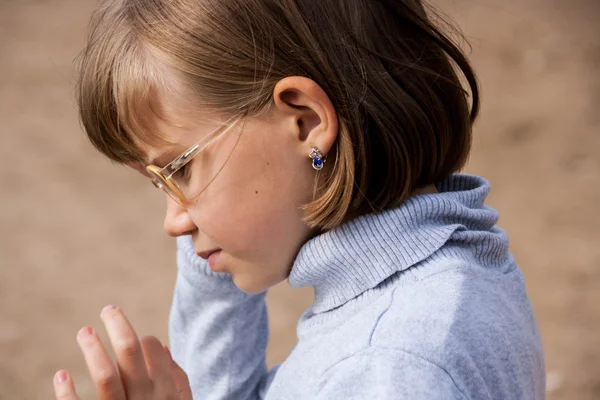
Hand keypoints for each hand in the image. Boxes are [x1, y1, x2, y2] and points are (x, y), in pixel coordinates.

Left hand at [53, 305, 191, 399]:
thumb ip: (178, 379)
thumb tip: (163, 348)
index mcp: (166, 390)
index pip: (152, 348)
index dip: (142, 338)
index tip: (137, 342)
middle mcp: (146, 399)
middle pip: (130, 352)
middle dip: (118, 325)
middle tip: (108, 309)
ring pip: (106, 376)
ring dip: (93, 349)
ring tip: (84, 331)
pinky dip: (67, 393)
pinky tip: (61, 375)